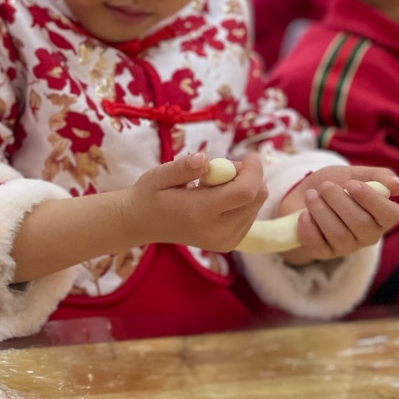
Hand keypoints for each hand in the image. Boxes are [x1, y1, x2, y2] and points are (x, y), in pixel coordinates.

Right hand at [123, 151, 267, 251]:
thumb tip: (204, 158)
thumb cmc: (149, 195)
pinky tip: (216, 200)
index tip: (248, 155)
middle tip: (220, 169)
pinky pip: (250, 215)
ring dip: (243, 188)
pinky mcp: (229, 243)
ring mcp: (225, 240)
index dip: (253, 171)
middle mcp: (217, 231)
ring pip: (256, 205)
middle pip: (256, 198)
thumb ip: (182, 167)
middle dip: (247, 176)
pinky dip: (240, 201)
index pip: (245, 192)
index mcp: (200, 212)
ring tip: (212, 187)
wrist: (142, 224)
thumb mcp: (157, 176)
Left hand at [277, 166, 398, 264]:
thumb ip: (378, 177)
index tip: (351, 184)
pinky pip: (319, 245)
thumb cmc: (334, 184)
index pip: (390, 214)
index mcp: (382, 215)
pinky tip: (304, 214)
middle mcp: (369, 234)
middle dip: (338, 201)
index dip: (371, 199)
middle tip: (325, 186)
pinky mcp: (325, 252)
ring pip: (338, 233)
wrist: (302, 195)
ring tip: (311, 195)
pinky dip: (308, 227)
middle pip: (360, 223)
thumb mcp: (354, 174)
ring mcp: (347, 246)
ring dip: (320, 210)